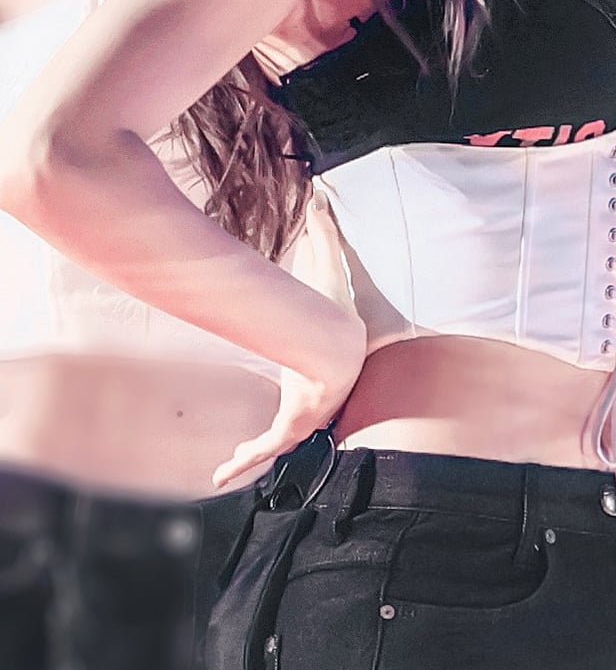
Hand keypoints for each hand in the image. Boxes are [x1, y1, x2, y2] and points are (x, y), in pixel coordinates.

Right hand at [211, 188, 364, 489]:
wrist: (339, 349)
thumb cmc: (336, 310)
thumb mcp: (326, 266)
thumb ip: (322, 232)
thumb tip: (321, 196)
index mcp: (320, 364)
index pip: (307, 373)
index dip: (298, 377)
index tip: (289, 378)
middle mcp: (313, 396)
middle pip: (291, 414)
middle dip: (275, 427)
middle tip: (250, 439)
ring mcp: (302, 417)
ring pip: (273, 440)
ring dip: (251, 453)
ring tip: (229, 464)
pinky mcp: (289, 429)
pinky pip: (263, 450)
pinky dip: (244, 463)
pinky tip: (222, 474)